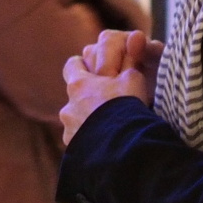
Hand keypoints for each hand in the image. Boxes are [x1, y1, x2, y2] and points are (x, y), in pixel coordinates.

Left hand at [60, 30, 161, 145]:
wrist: (120, 146)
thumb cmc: (127, 107)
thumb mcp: (134, 80)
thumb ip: (129, 66)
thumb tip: (132, 52)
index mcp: (80, 85)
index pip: (72, 65)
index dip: (82, 65)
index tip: (92, 68)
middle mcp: (69, 107)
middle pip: (75, 97)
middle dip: (88, 99)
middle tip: (107, 103)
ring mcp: (69, 130)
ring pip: (77, 121)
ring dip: (89, 122)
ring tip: (110, 129)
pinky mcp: (73, 150)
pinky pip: (81, 142)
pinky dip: (91, 142)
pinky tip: (107, 145)